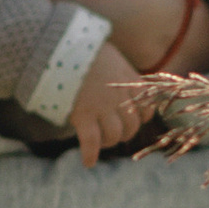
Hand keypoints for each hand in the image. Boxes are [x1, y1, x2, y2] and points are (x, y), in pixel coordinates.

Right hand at [68, 42, 156, 166]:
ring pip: (114, 135)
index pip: (147, 107)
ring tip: (100, 142)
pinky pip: (91, 142)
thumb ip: (117, 70)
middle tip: (113, 133)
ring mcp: (102, 107)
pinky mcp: (83, 115)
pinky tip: (88, 162)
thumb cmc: (82, 47)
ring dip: (108, 142)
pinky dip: (90, 154)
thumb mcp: (109, 55)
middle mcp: (120, 96)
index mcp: (129, 80)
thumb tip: (115, 75)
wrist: (62, 45)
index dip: (141, 116)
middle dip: (124, 132)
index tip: (134, 118)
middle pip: (131, 126)